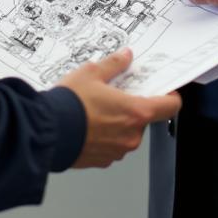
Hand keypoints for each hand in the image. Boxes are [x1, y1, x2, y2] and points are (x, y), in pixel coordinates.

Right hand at [57, 48, 181, 167]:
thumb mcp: (91, 73)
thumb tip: (125, 56)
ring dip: (117, 122)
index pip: (170, 106)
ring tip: (95, 109)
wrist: (47, 132)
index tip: (163, 90)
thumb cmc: (70, 104)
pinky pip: (111, 145)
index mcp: (135, 112)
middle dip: (132, 105)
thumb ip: (113, 64)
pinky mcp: (103, 160)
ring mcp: (118, 151)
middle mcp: (131, 135)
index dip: (169, 96)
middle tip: (115, 94)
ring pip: (126, 132)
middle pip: (144, 118)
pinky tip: (87, 124)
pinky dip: (104, 135)